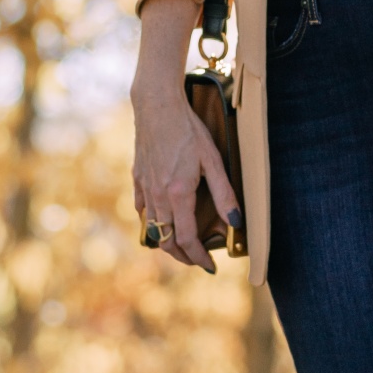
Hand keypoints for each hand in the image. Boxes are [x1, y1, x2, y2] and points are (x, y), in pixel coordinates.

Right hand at [131, 0, 240, 273]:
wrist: (157, 106)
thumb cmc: (188, 130)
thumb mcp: (213, 160)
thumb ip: (224, 194)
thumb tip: (236, 223)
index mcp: (178, 195)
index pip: (186, 239)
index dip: (199, 257)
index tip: (210, 266)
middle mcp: (158, 196)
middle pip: (166, 241)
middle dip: (182, 256)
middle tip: (197, 260)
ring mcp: (144, 188)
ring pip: (152, 229)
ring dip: (167, 243)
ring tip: (182, 246)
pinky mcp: (137, 178)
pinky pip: (142, 210)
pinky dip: (151, 223)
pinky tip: (161, 221)